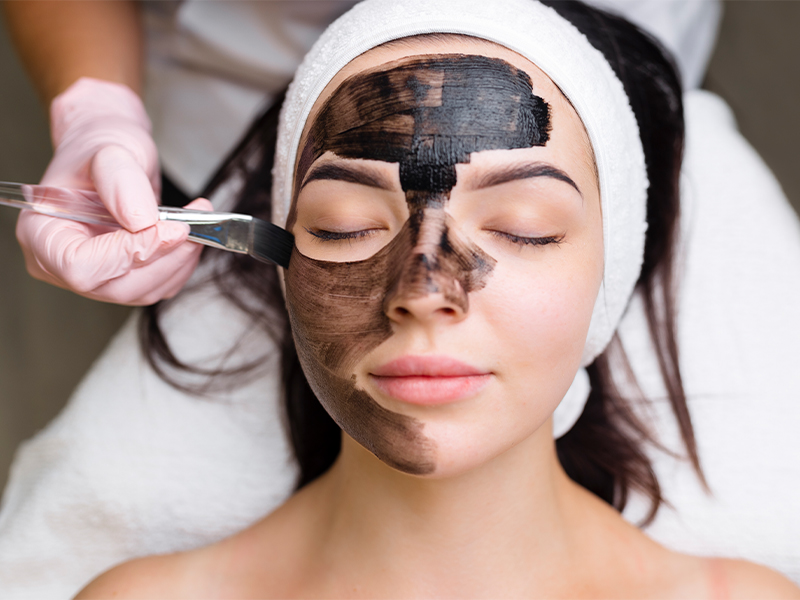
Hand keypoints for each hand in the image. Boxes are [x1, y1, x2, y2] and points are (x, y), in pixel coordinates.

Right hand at [16, 78, 206, 304]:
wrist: (111, 157)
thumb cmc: (98, 148)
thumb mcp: (109, 150)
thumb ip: (121, 181)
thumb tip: (142, 220)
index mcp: (42, 235)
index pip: (80, 267)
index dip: (127, 253)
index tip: (167, 228)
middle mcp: (62, 264)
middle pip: (116, 286)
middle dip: (162, 257)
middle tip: (191, 225)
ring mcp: (94, 276)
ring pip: (143, 291)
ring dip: (178, 260)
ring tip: (195, 223)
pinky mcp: (123, 278)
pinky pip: (158, 286)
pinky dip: (180, 264)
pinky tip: (187, 236)